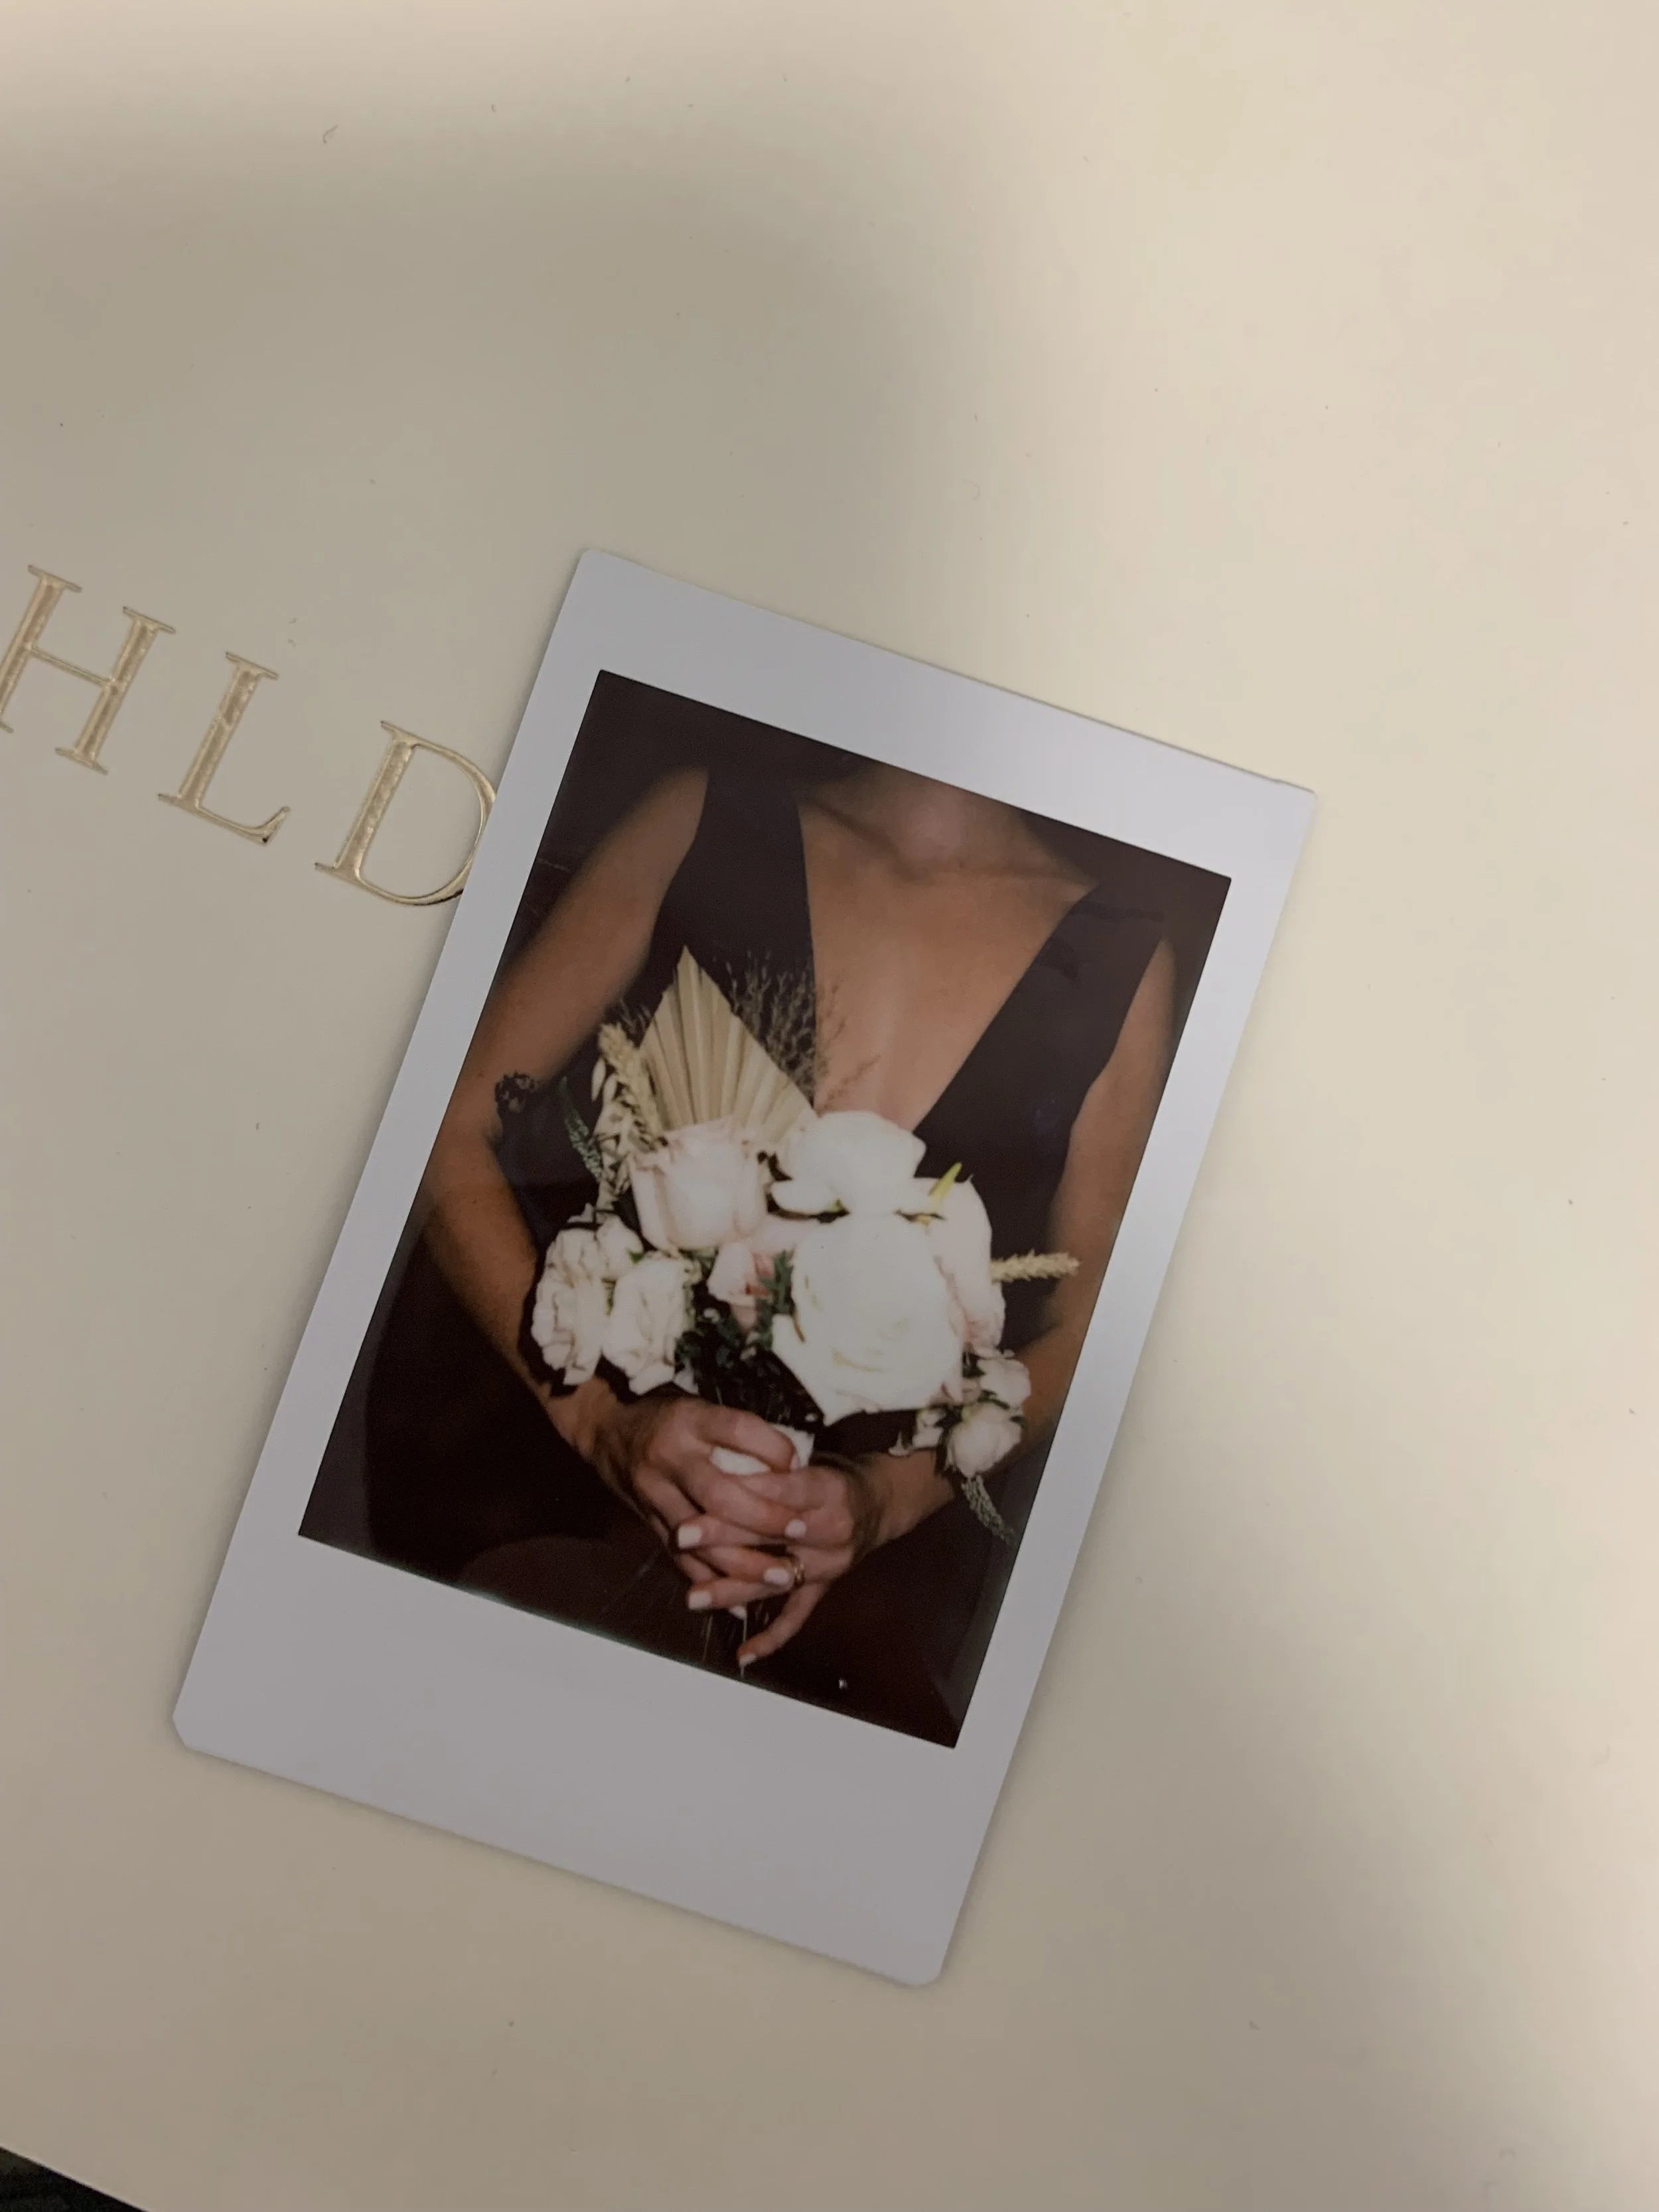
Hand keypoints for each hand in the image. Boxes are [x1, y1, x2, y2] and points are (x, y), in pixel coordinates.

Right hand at [582, 1392, 806, 1599]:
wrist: (606, 1432)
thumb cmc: (667, 1419)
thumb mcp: (700, 1408)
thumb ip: (739, 1432)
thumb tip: (793, 1463)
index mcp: (689, 1421)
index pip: (736, 1430)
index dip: (772, 1448)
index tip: (799, 1466)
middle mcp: (670, 1459)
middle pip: (719, 1493)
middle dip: (763, 1517)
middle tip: (799, 1530)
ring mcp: (655, 1494)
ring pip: (700, 1538)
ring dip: (744, 1562)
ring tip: (782, 1577)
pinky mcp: (649, 1523)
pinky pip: (680, 1560)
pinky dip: (711, 1583)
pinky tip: (740, 1603)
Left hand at [679, 1448, 951, 1669]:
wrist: (881, 1501)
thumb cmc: (833, 1474)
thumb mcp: (809, 1457)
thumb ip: (771, 1465)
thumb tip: (715, 1463)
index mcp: (827, 1489)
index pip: (778, 1490)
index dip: (739, 1491)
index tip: (701, 1490)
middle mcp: (832, 1530)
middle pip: (771, 1535)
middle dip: (723, 1536)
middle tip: (682, 1535)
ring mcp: (830, 1564)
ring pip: (776, 1580)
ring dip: (732, 1590)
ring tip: (693, 1597)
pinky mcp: (827, 1587)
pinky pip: (798, 1616)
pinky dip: (771, 1638)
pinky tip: (743, 1657)